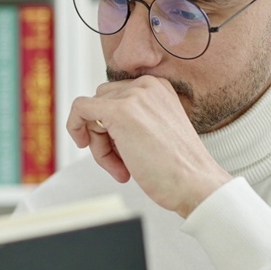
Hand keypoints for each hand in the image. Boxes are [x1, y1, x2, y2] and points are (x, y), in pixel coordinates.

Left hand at [66, 76, 231, 216]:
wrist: (195, 184)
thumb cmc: (178, 168)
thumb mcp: (156, 132)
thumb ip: (132, 120)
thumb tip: (96, 121)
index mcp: (158, 87)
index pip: (116, 98)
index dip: (113, 128)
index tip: (123, 153)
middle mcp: (147, 86)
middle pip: (102, 103)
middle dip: (104, 136)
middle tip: (121, 163)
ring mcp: (134, 96)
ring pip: (92, 112)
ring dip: (99, 145)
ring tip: (122, 168)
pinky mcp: (119, 111)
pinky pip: (80, 109)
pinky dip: (74, 127)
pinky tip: (84, 145)